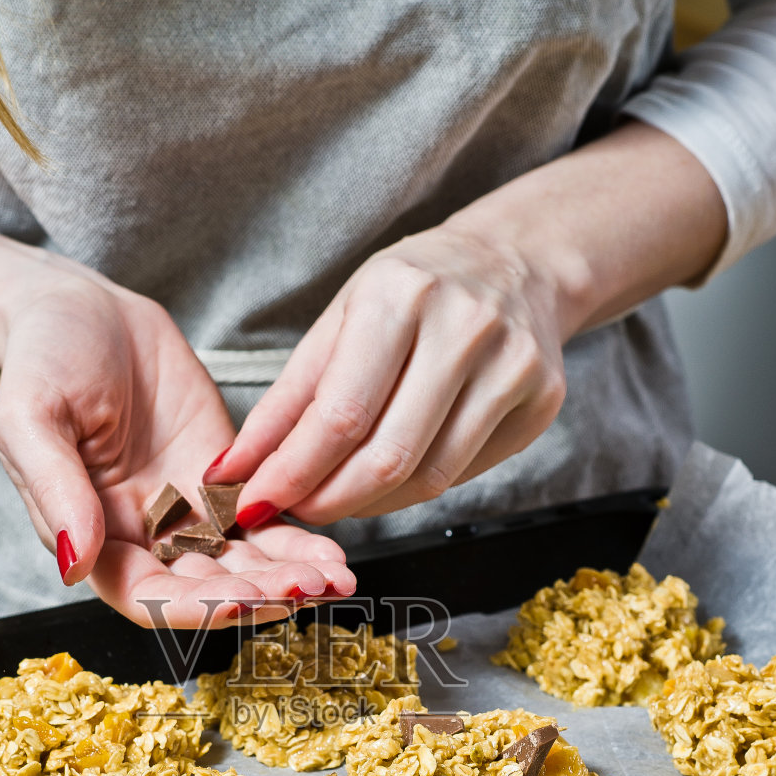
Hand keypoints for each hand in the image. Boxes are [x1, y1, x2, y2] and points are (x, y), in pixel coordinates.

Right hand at [0, 269, 354, 627]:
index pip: (147, 597)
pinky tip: (332, 551)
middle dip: (258, 595)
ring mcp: (188, 511)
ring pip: (244, 563)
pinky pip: (265, 518)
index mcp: (94, 539)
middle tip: (308, 589)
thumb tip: (74, 565)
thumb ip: (54, 492)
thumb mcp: (31, 418)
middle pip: (208, 589)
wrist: (82, 308)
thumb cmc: (42, 360)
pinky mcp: (223, 480)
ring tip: (335, 579)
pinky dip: (298, 539)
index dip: (193, 608)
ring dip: (288, 577)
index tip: (238, 602)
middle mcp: (145, 538)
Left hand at [205, 219, 567, 524]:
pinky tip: (387, 480)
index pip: (341, 415)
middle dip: (329, 501)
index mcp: (401, 295)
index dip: (293, 473)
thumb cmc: (413, 291)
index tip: (256, 502)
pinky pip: (462, 472)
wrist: (515, 264)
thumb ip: (287, 401)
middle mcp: (465, 327)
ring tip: (335, 498)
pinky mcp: (542, 402)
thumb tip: (233, 470)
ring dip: (369, 504)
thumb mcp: (340, 321)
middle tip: (295, 512)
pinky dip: (413, 489)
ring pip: (429, 477)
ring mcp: (513, 366)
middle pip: (387, 456)